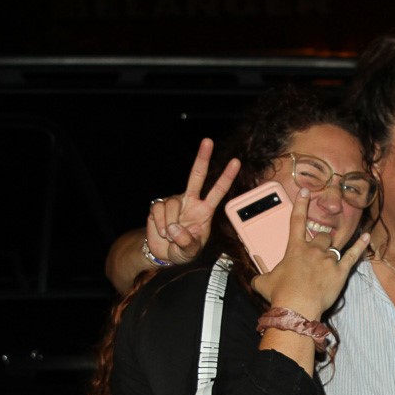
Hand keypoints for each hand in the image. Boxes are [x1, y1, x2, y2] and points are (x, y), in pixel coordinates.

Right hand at [146, 138, 239, 264]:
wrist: (163, 254)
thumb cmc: (183, 250)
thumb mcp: (190, 251)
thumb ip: (186, 242)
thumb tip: (174, 228)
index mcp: (205, 211)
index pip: (218, 191)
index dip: (226, 177)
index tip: (236, 162)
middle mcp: (190, 201)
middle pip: (196, 176)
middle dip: (202, 158)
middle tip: (208, 141)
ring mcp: (174, 201)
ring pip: (171, 204)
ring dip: (169, 224)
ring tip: (170, 236)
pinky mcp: (158, 205)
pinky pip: (158, 210)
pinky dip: (158, 225)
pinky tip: (161, 232)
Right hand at [252, 188, 368, 319]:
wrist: (297, 307)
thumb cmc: (280, 294)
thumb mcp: (263, 283)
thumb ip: (261, 278)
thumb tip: (256, 281)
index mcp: (295, 248)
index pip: (297, 220)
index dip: (301, 204)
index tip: (305, 191)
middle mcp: (313, 250)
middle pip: (323, 237)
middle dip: (322, 242)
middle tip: (318, 253)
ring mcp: (328, 260)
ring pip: (334, 247)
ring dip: (332, 251)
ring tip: (329, 260)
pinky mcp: (341, 271)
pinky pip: (353, 255)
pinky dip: (360, 246)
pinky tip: (366, 237)